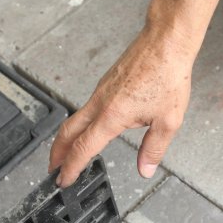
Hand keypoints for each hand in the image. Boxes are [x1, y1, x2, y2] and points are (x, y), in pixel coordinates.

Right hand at [48, 24, 195, 186]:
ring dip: (67, 138)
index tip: (63, 180)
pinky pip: (86, 107)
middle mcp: (100, 102)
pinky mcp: (106, 83)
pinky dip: (80, 123)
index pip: (83, 148)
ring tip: (68, 152)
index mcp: (112, 116)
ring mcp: (101, 91)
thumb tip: (145, 169)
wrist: (166, 42)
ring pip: (75, 118)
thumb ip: (154, 149)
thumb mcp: (168, 121)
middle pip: (66, 132)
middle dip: (56, 154)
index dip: (70, 168)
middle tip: (54, 169)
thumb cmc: (168, 75)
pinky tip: (90, 128)